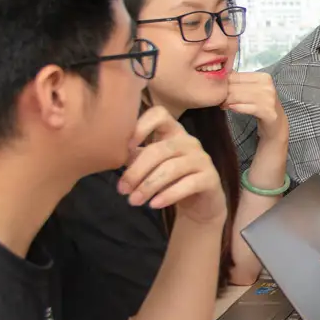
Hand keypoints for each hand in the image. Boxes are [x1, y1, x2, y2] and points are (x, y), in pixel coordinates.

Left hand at [118, 106, 226, 225]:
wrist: (199, 205)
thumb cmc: (170, 181)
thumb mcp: (149, 166)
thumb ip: (134, 156)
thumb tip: (107, 153)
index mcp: (173, 132)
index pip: (159, 114)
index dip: (141, 126)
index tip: (125, 147)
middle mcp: (189, 141)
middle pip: (159, 149)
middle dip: (137, 171)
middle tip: (122, 190)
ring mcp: (202, 159)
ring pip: (171, 168)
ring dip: (148, 186)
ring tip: (133, 201)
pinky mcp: (211, 178)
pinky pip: (188, 184)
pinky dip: (168, 195)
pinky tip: (154, 205)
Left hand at [223, 72, 286, 141]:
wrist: (276, 123)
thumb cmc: (261, 105)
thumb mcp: (253, 91)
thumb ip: (240, 83)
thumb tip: (220, 76)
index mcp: (263, 77)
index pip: (236, 76)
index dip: (224, 83)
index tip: (218, 91)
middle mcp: (267, 85)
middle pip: (235, 87)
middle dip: (223, 94)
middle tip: (218, 100)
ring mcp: (268, 98)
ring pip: (237, 97)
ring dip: (226, 102)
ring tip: (223, 105)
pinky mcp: (267, 111)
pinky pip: (244, 108)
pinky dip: (235, 108)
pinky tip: (231, 109)